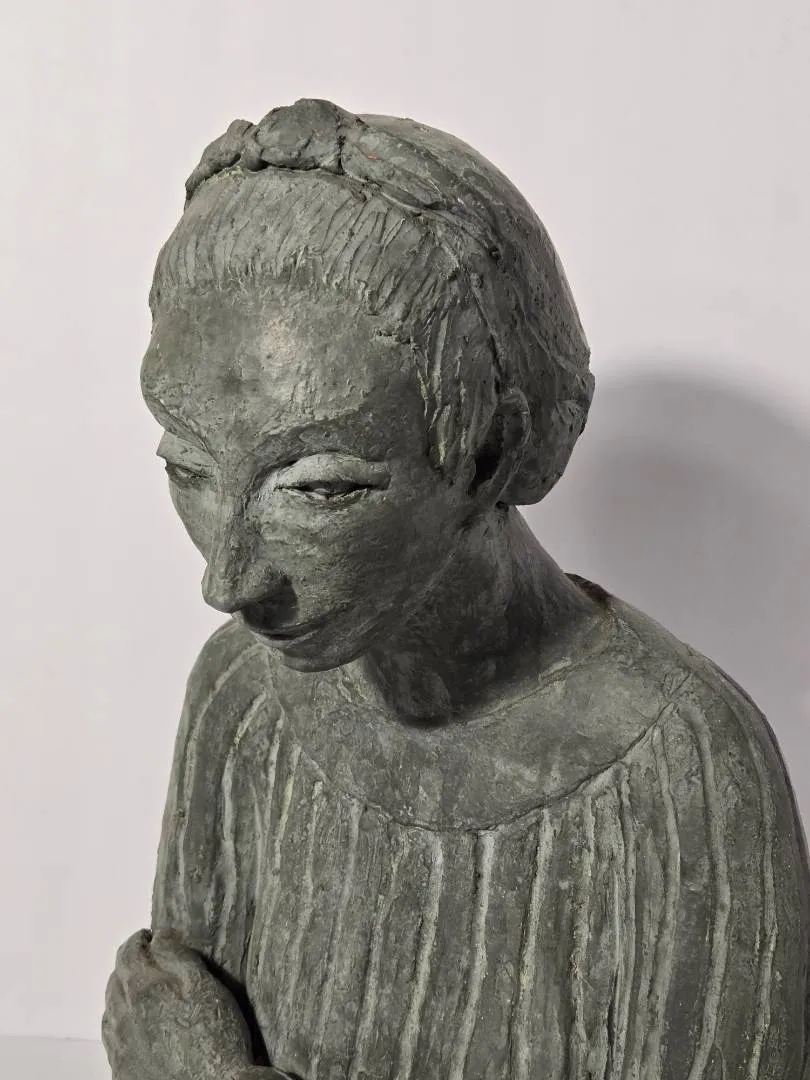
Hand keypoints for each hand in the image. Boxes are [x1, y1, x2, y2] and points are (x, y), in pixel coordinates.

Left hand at [102, 928, 254, 1079]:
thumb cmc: (216, 1038)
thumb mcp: (204, 986)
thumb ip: (178, 957)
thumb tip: (158, 937)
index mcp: (143, 989)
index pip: (127, 953)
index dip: (139, 940)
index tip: (151, 937)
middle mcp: (123, 1016)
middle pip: (115, 980)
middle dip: (130, 965)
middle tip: (150, 962)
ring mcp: (119, 1047)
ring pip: (110, 1010)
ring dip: (123, 995)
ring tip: (143, 993)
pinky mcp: (122, 1072)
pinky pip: (112, 1039)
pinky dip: (120, 1024)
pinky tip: (137, 1028)